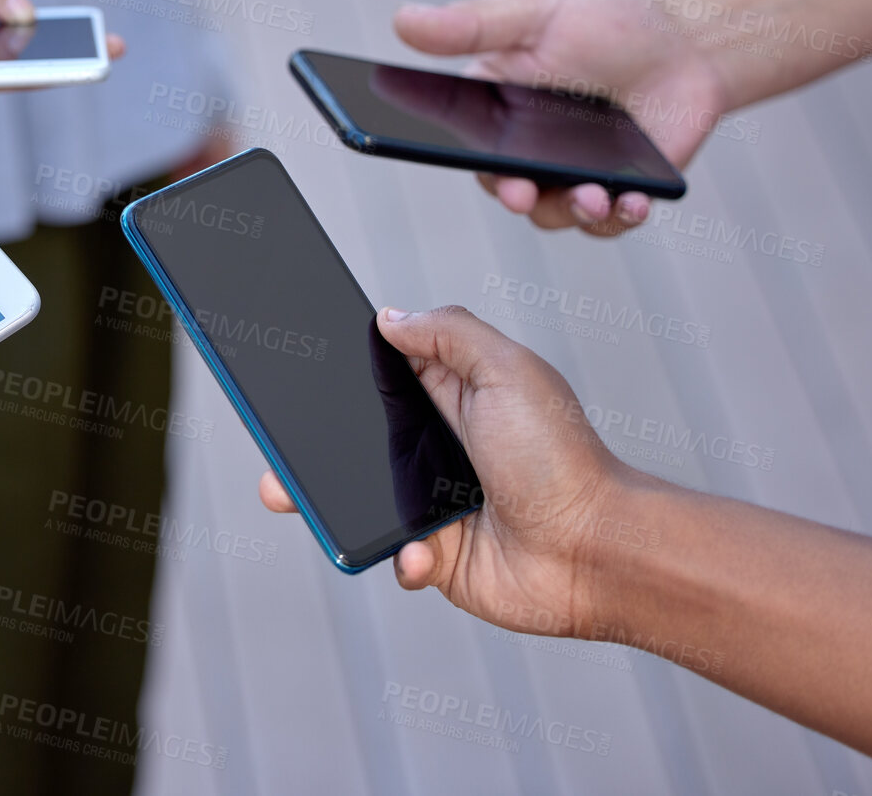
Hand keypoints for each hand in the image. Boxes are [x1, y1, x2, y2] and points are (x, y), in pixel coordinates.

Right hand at [259, 305, 643, 639]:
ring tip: (292, 495)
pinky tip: (423, 553)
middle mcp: (436, 444)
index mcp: (452, 393)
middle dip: (310, 438)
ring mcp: (432, 501)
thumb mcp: (508, 371)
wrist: (596, 552)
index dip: (341, 364)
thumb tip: (388, 316)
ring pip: (356, 497)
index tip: (297, 355)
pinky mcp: (435, 554)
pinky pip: (391, 553)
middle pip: (354, 434)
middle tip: (276, 439)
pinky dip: (400, 556)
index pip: (381, 370)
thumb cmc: (562, 457)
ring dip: (325, 500)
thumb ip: (449, 332)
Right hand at [394, 0, 728, 235]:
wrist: (690, 43)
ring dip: (570, 210)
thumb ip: (473, 24)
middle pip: (501, 184)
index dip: (440, 149)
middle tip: (522, 191)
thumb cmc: (609, 19)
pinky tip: (632, 200)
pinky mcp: (616, 193)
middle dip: (511, 193)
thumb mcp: (538, 9)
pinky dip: (618, 217)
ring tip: (595, 194)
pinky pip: (606, 222)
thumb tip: (402, 21)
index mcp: (494, 105)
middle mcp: (525, 148)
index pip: (454, 136)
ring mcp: (570, 174)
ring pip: (552, 213)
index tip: (452, 154)